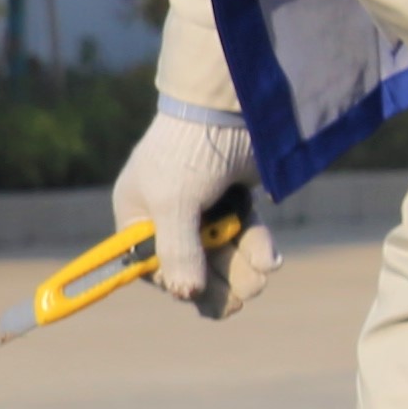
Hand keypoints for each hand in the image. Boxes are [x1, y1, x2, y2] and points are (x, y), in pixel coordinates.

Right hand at [111, 104, 275, 314]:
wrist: (231, 108)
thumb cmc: (188, 153)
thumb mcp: (174, 204)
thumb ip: (177, 251)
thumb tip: (184, 295)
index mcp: (138, 216)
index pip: (151, 265)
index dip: (176, 283)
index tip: (200, 297)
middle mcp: (167, 216)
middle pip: (191, 264)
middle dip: (217, 281)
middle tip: (240, 300)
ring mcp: (204, 209)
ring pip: (222, 253)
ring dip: (241, 268)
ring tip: (261, 279)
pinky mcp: (235, 200)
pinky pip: (244, 235)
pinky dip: (257, 248)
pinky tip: (269, 258)